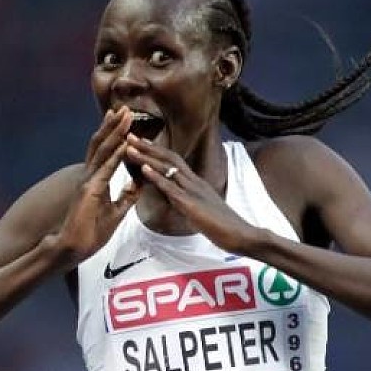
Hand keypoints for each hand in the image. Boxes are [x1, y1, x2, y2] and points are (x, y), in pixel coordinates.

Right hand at [56, 107, 140, 261]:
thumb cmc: (90, 232)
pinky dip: (116, 156)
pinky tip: (125, 144)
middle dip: (114, 126)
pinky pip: (105, 170)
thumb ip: (126, 195)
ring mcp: (88, 182)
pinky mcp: (89, 191)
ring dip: (115, 133)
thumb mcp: (116, 211)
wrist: (74, 248)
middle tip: (124, 108)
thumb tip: (138, 182)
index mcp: (96, 180)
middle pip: (102, 145)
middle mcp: (89, 176)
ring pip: (102, 151)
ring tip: (125, 116)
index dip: (115, 134)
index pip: (106, 151)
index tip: (124, 119)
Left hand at [125, 134, 258, 252]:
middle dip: (148, 147)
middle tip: (129, 135)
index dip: (157, 151)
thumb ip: (188, 202)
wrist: (240, 235)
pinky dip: (156, 176)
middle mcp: (194, 182)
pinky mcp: (191, 204)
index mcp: (196, 183)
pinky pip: (171, 187)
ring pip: (167, 168)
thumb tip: (176, 200)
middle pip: (169, 158)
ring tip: (129, 147)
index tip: (141, 142)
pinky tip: (143, 168)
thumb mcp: (201, 210)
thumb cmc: (223, 227)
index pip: (175, 161)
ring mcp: (193, 191)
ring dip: (147, 156)